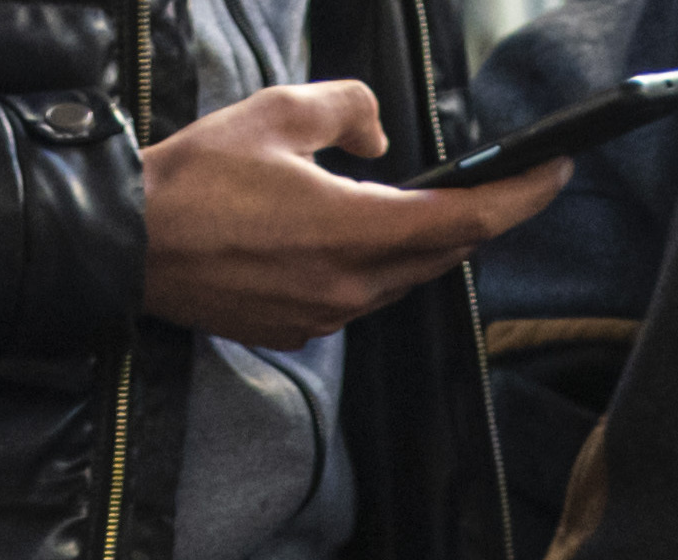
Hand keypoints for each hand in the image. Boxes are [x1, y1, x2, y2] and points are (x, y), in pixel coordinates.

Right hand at [138, 83, 541, 343]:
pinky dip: (374, 264)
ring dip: (421, 242)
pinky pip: (359, 296)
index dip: (519, 197)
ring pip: (402, 279)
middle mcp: (348, 286)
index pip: (463, 219)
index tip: (555, 173)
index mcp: (352, 230)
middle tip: (503, 180)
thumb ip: (348, 110)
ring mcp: (323, 316)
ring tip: (425, 202)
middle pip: (441, 254)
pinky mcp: (296, 330)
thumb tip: (379, 139)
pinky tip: (352, 233)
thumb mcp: (276, 111)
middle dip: (476, 216)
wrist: (123, 245)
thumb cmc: (192, 180)